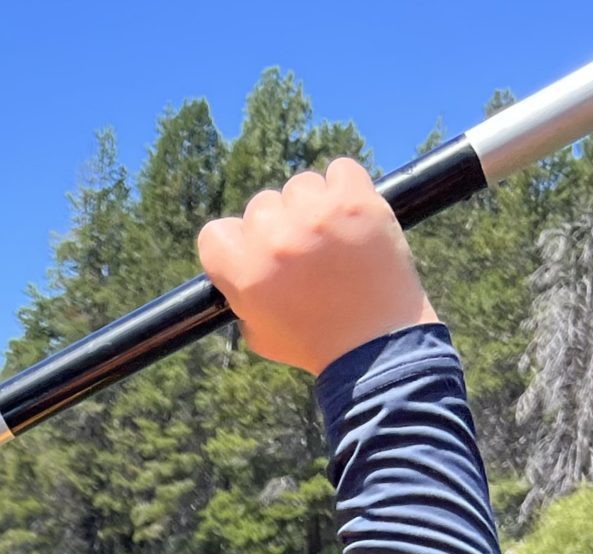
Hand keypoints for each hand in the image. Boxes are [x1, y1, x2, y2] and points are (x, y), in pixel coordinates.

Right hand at [197, 157, 437, 376]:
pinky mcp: (355, 201)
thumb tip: (242, 262)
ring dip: (312, 206)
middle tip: (303, 254)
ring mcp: (316, 216)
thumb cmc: (315, 343)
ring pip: (300, 186)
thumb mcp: (258, 332)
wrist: (376, 345)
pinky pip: (340, 170)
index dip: (236, 245)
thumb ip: (242, 293)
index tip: (256, 256)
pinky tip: (350, 216)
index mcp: (245, 273)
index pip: (216, 232)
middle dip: (279, 228)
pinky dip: (344, 188)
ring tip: (331, 237)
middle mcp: (275, 239)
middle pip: (261, 206)